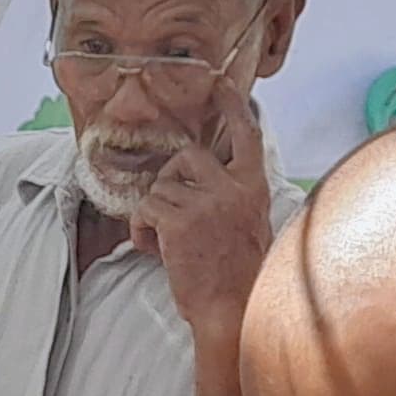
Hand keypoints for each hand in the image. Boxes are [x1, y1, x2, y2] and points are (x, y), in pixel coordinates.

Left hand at [131, 113, 276, 342]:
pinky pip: (145, 208)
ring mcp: (207, 202)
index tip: (219, 83)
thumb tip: (202, 188)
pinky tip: (155, 251)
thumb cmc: (239, 279)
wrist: (232, 312)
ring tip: (164, 244)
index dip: (232, 105)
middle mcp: (233, 187)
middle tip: (168, 210)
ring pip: (159, 186)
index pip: (246, 134)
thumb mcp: (249, 227)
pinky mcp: (180, 221)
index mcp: (254, 188)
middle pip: (187, 155)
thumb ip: (232, 200)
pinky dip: (141, 230)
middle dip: (169, 179)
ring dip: (153, 214)